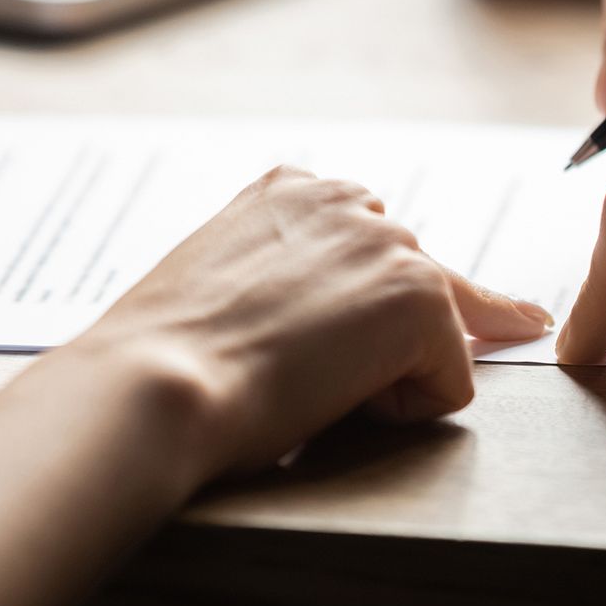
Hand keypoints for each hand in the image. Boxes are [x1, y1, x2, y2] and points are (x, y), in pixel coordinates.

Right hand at [67, 165, 549, 480]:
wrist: (154, 387)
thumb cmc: (165, 362)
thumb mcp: (219, 287)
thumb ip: (280, 277)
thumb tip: (327, 319)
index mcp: (291, 191)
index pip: (366, 246)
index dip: (357, 307)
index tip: (341, 331)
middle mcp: (348, 200)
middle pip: (416, 285)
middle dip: (384, 339)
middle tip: (306, 370)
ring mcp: (391, 244)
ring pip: (434, 337)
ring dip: (384, 376)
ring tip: (303, 382)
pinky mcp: (422, 297)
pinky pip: (451, 386)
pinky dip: (404, 414)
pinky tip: (332, 400)